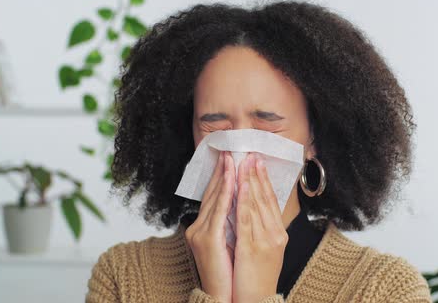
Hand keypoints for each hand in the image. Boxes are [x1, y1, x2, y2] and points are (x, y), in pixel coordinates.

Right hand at [185, 151, 235, 302]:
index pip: (214, 196)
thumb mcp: (228, 244)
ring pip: (215, 198)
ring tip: (232, 157)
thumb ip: (229, 224)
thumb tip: (240, 205)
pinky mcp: (207, 239)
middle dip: (222, 170)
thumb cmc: (228, 274)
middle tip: (230, 149)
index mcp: (203, 228)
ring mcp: (200, 233)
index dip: (221, 176)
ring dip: (225, 176)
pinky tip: (232, 179)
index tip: (230, 158)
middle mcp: (198, 227)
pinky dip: (226, 193)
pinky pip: (219, 211)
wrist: (223, 298)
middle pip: (212, 193)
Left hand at [233, 153, 287, 301]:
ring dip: (251, 180)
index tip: (257, 162)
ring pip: (257, 204)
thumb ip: (258, 230)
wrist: (255, 302)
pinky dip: (245, 199)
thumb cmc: (256, 279)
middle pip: (266, 198)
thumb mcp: (261, 250)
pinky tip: (242, 184)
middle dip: (257, 174)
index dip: (264, 180)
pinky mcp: (253, 247)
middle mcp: (276, 233)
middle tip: (252, 153)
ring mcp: (266, 240)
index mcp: (278, 233)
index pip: (271, 201)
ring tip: (246, 161)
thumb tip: (248, 211)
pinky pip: (247, 219)